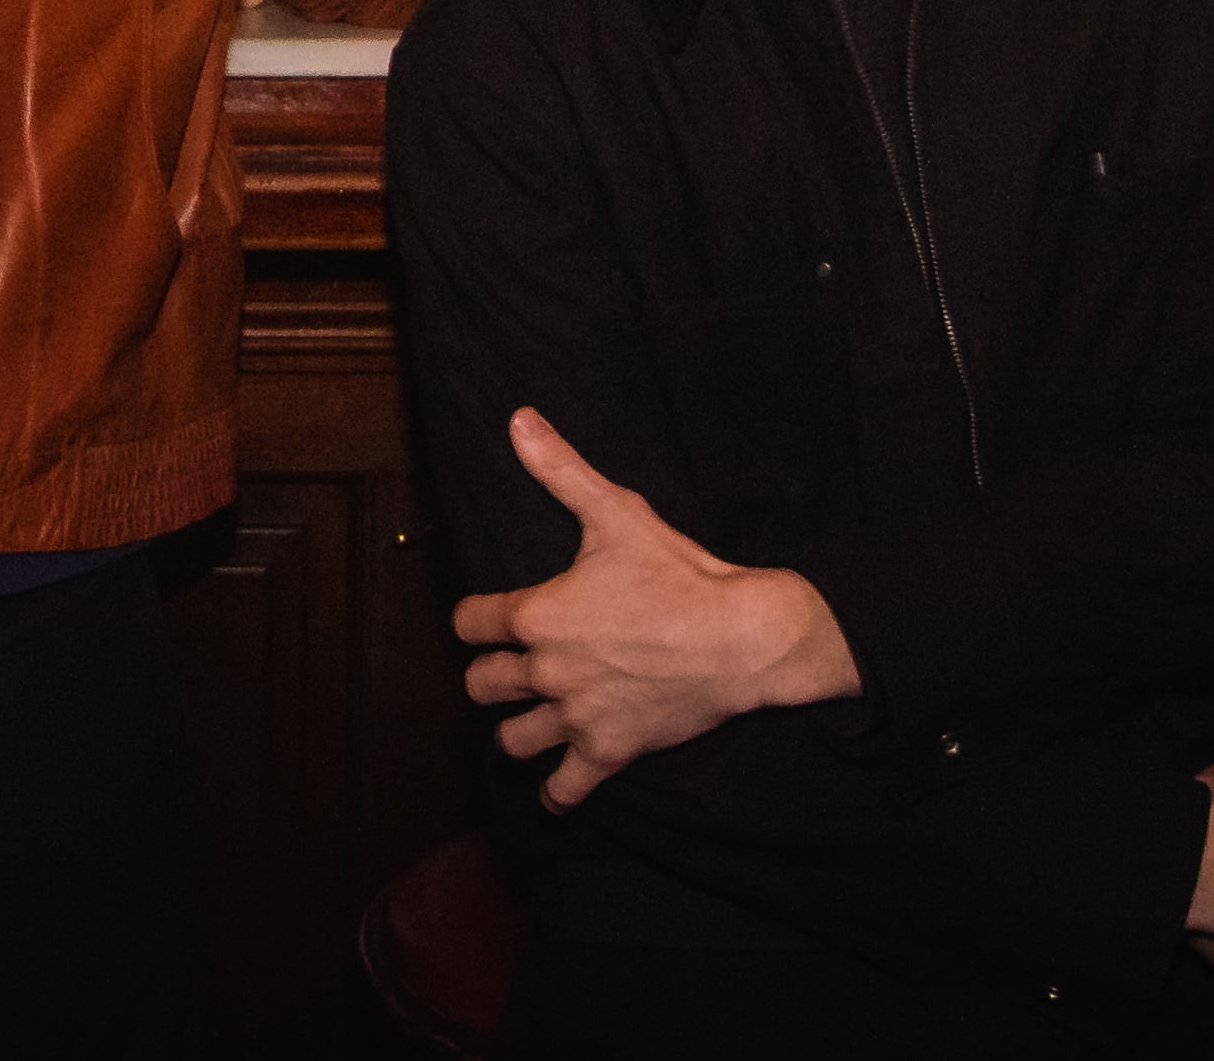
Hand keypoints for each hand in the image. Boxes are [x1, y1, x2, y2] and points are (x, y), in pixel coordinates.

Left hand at [449, 408, 860, 805]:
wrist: (743, 637)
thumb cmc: (679, 574)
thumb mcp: (616, 513)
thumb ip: (561, 470)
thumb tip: (519, 420)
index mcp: (537, 615)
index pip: (469, 623)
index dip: (474, 619)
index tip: (487, 619)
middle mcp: (546, 670)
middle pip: (481, 685)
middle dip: (490, 676)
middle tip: (507, 670)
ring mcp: (576, 716)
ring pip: (512, 740)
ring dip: (516, 731)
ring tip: (529, 720)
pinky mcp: (610, 751)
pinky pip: (566, 789)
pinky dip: (558, 793)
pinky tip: (557, 790)